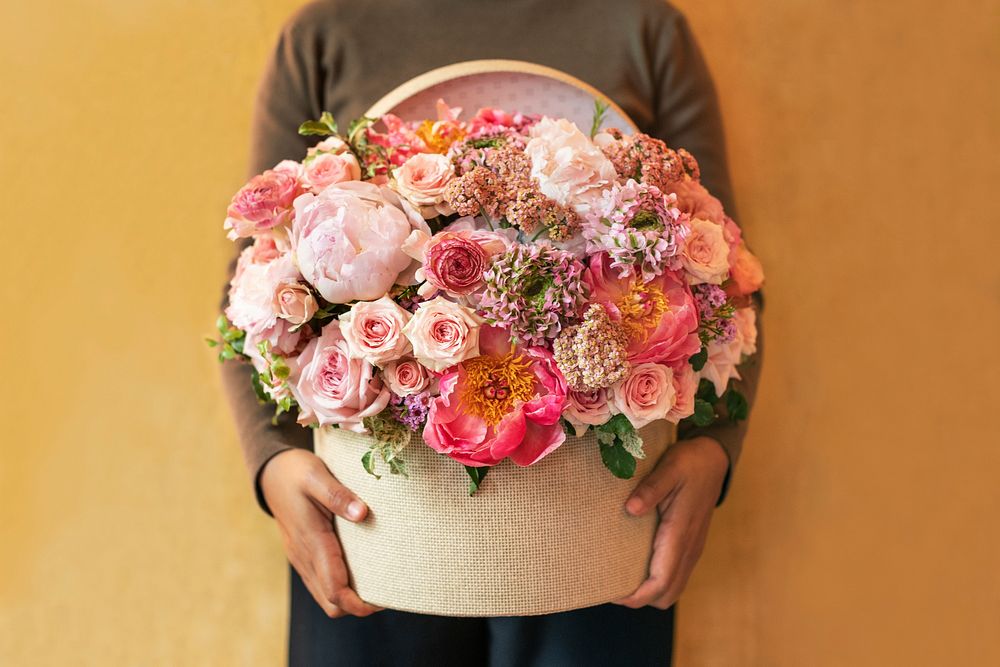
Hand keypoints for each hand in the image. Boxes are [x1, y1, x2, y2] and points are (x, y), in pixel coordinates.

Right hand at [260, 448, 382, 617]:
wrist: (270, 473)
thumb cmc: (296, 472)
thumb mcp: (317, 475)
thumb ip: (338, 495)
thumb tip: (362, 514)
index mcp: (312, 541)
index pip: (334, 590)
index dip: (359, 603)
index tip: (383, 600)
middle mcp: (304, 557)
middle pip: (331, 603)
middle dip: (357, 606)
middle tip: (386, 590)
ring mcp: (301, 558)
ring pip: (324, 596)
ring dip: (349, 598)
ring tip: (377, 582)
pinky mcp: (302, 555)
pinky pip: (320, 583)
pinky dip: (339, 586)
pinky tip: (358, 569)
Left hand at [614, 436, 729, 609]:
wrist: (713, 460)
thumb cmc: (689, 463)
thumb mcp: (669, 468)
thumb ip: (651, 489)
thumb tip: (630, 509)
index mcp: (680, 533)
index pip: (661, 581)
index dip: (637, 595)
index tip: (612, 594)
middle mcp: (689, 548)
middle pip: (667, 594)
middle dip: (641, 599)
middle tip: (612, 586)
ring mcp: (692, 549)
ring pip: (673, 588)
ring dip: (650, 592)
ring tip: (621, 578)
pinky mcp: (690, 545)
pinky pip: (675, 575)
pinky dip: (657, 581)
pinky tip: (636, 565)